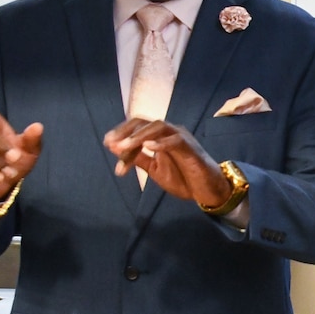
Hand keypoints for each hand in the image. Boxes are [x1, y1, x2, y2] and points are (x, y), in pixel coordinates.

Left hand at [104, 118, 228, 204]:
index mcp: (159, 136)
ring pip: (158, 127)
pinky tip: (149, 147)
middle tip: (111, 143)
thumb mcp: (155, 169)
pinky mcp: (191, 148)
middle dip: (126, 132)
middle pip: (144, 122)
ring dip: (139, 136)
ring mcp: (181, 138)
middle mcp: (169, 132)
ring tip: (124, 147)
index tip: (107, 143)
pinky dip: (162, 142)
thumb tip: (116, 149)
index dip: (121, 133)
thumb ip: (138, 158)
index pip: (137, 127)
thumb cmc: (183, 178)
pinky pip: (176, 140)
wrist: (207, 191)